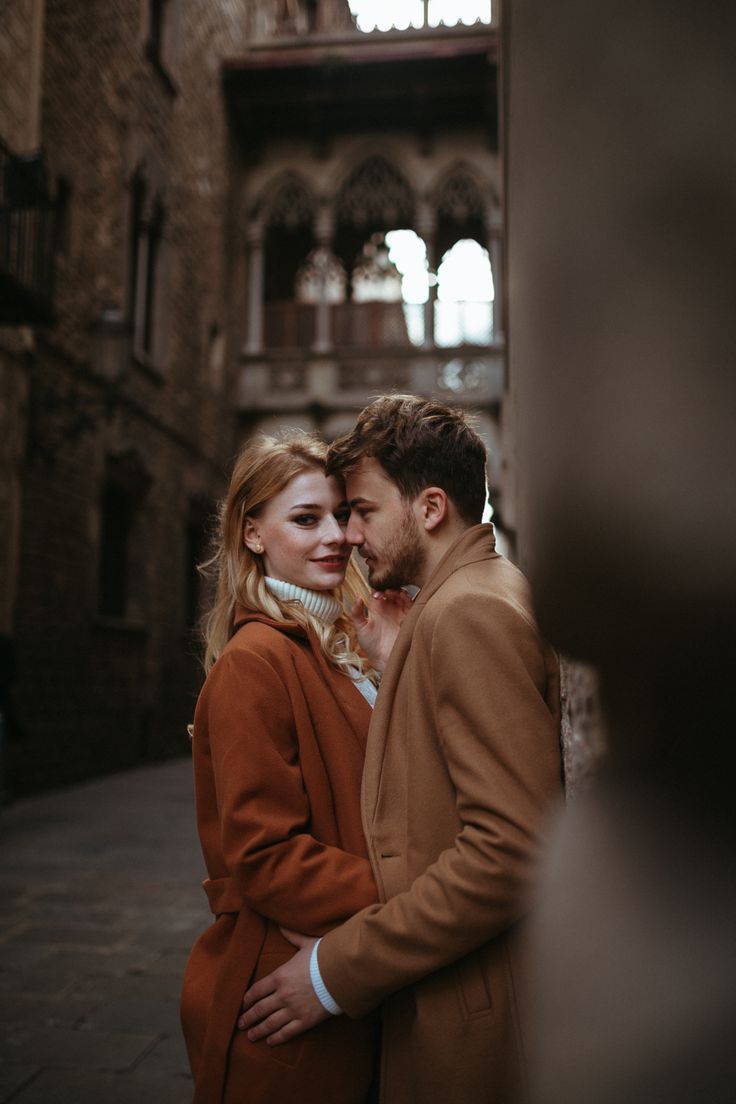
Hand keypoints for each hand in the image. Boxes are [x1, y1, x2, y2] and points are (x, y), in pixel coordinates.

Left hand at [238, 928, 327, 1044]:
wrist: (342, 972)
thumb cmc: (324, 956)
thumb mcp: (306, 943)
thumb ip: (292, 936)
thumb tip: (280, 924)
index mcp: (280, 976)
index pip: (257, 990)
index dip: (247, 999)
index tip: (242, 1005)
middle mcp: (283, 995)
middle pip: (260, 1009)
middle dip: (248, 1017)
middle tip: (240, 1024)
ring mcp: (293, 1009)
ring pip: (270, 1023)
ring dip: (259, 1030)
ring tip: (250, 1036)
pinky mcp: (305, 1021)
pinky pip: (287, 1032)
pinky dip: (277, 1038)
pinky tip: (270, 1042)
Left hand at [352, 589, 411, 672]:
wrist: (384, 659)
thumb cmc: (371, 646)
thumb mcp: (360, 628)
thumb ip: (356, 612)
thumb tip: (357, 597)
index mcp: (377, 609)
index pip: (378, 591)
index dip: (377, 587)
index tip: (375, 592)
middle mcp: (389, 608)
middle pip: (391, 590)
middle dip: (388, 587)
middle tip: (385, 592)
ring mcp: (399, 612)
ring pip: (401, 594)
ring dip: (397, 591)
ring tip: (392, 593)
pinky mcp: (409, 617)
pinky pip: (411, 603)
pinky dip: (408, 597)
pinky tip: (402, 597)